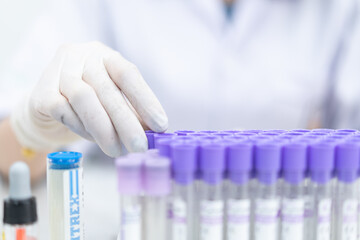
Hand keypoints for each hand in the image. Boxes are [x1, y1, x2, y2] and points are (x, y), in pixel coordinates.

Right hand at [11, 42, 167, 156]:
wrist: (49, 100)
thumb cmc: (90, 98)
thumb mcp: (113, 98)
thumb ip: (131, 110)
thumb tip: (153, 132)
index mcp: (106, 56)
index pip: (128, 74)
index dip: (146, 100)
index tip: (161, 126)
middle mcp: (82, 57)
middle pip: (107, 90)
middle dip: (126, 123)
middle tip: (139, 147)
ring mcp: (59, 71)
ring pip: (83, 98)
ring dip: (103, 129)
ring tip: (116, 150)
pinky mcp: (42, 91)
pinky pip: (63, 111)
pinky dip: (81, 128)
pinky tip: (91, 138)